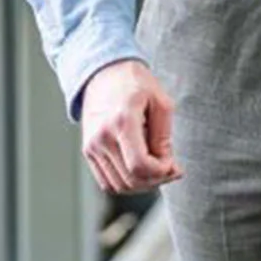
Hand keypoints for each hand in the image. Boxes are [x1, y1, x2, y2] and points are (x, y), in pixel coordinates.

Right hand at [78, 58, 183, 193]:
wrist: (105, 74)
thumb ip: (164, 137)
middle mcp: (102, 137)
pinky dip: (126, 183)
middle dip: (155, 180)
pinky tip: (140, 170)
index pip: (140, 165)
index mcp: (122, 122)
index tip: (172, 163)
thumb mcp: (161, 102)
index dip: (160, 172)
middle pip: (130, 180)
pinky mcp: (88, 152)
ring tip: (156, 169)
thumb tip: (167, 166)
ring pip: (118, 186)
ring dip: (141, 185)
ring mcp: (92, 146)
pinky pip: (107, 182)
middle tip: (170, 169)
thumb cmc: (136, 84)